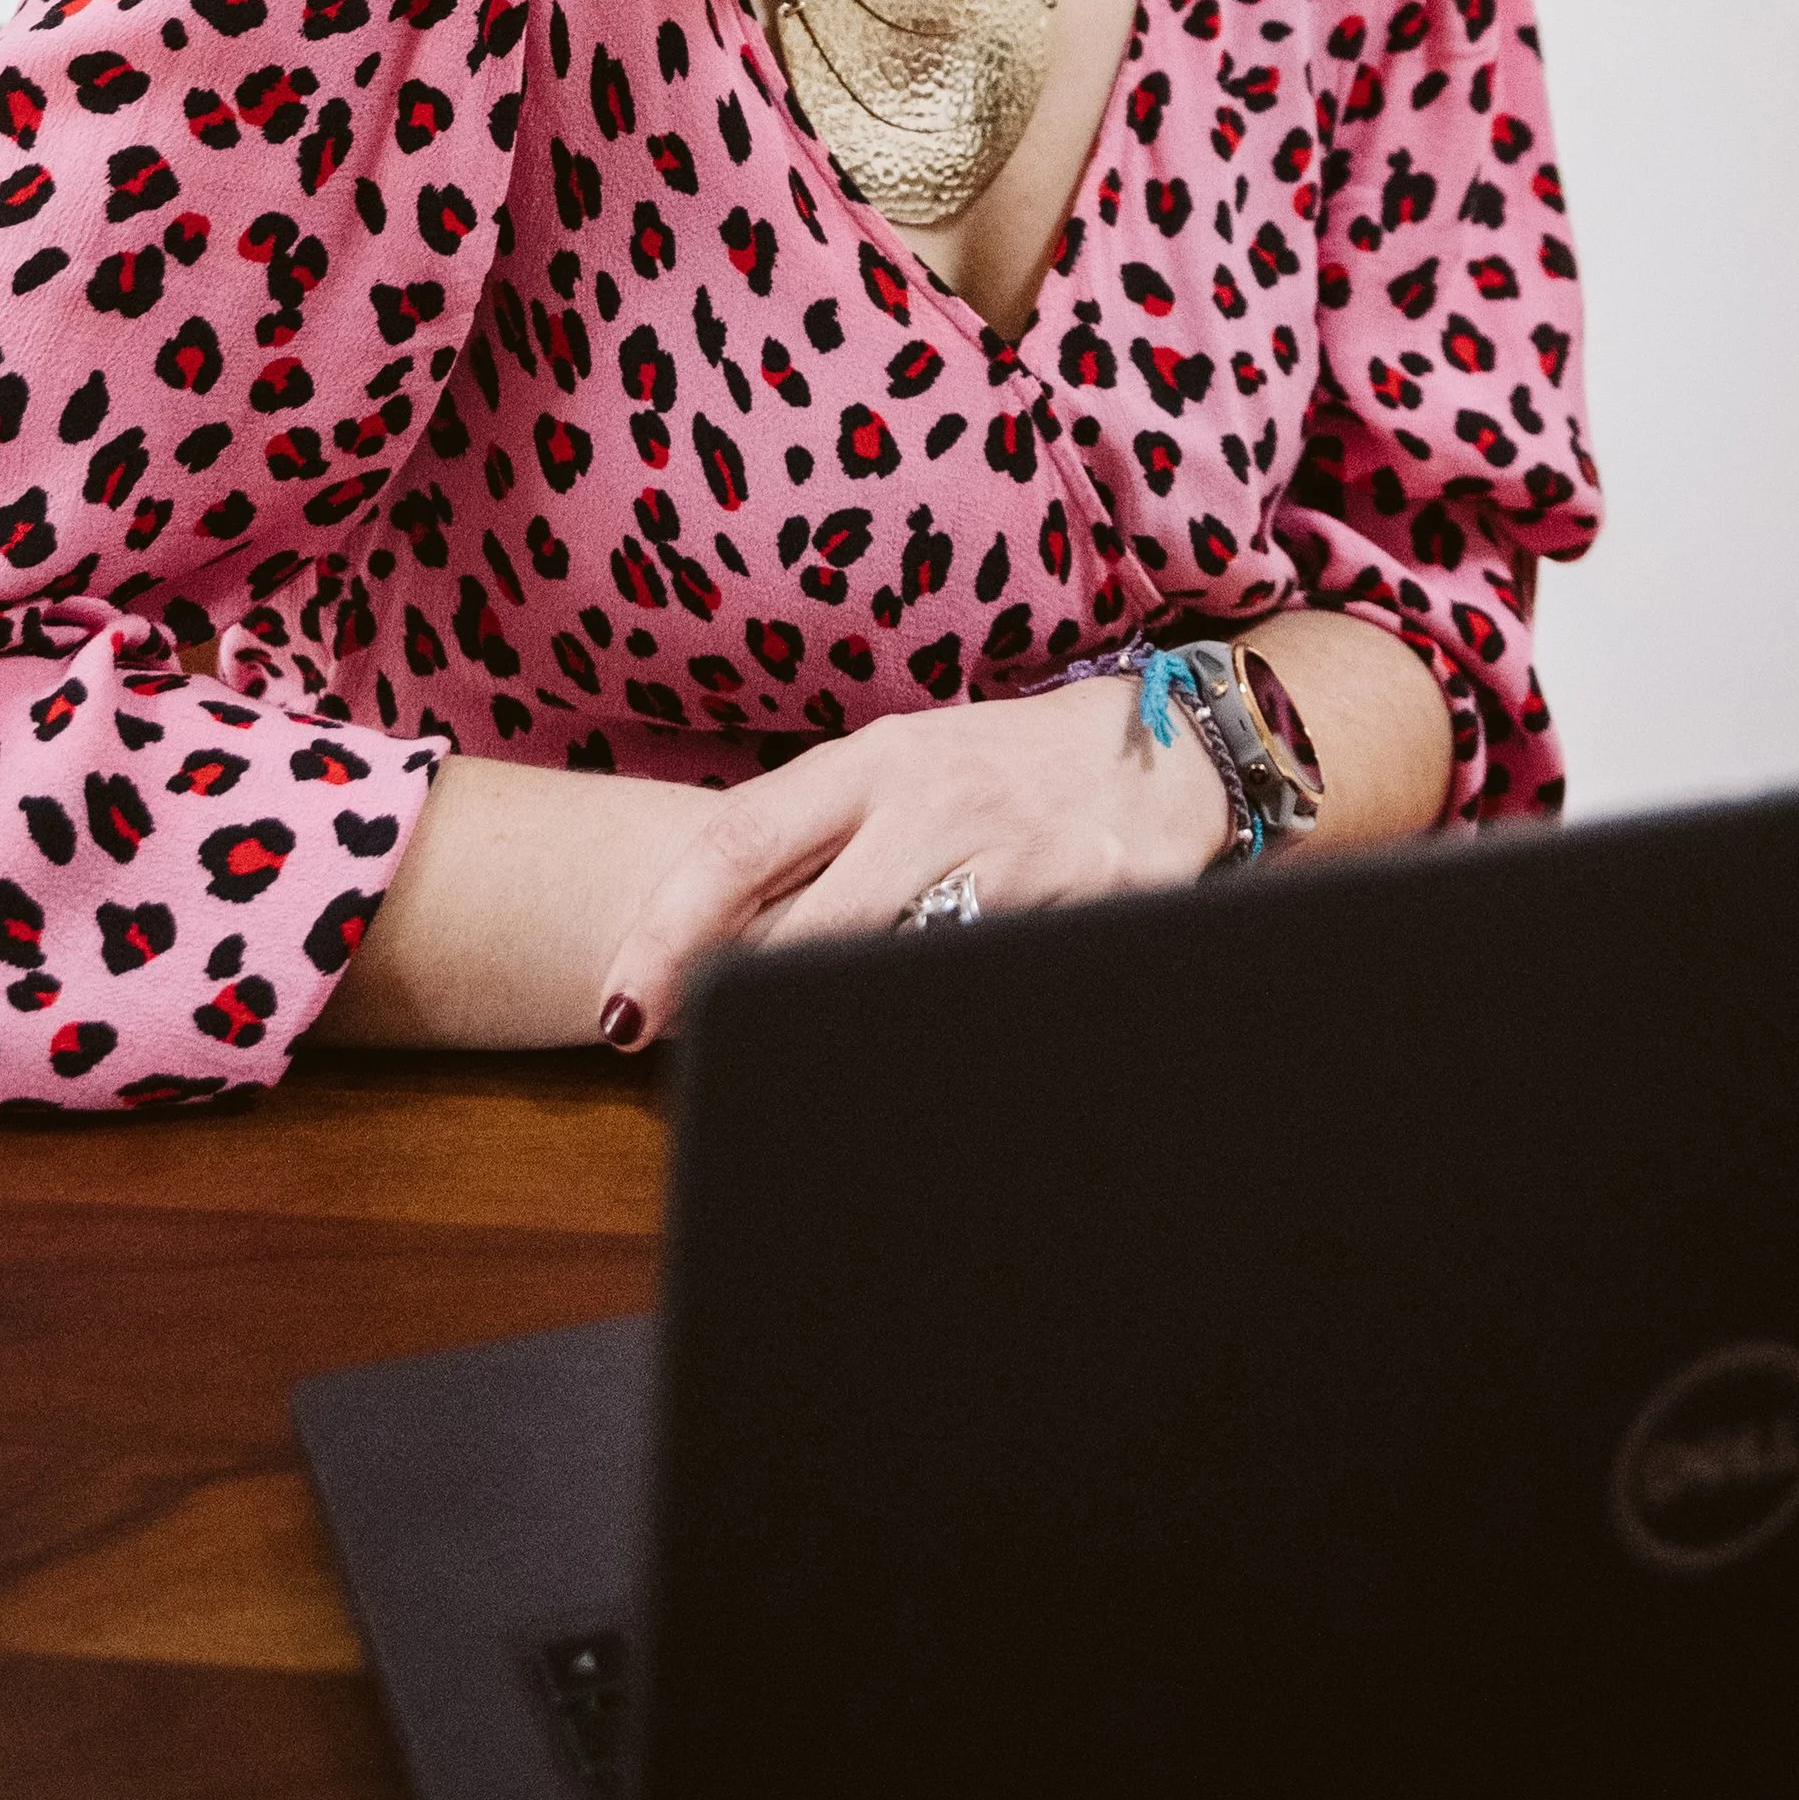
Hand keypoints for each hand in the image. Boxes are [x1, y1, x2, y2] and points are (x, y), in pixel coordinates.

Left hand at [595, 673, 1229, 1045]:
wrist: (1175, 750)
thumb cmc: (1011, 769)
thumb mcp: (909, 766)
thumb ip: (821, 832)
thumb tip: (708, 932)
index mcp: (880, 758)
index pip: (742, 838)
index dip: (667, 929)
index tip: (623, 1004)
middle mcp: (941, 801)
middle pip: (808, 929)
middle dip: (741, 1002)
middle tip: (693, 1049)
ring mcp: (1019, 859)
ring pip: (895, 969)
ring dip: (840, 1019)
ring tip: (814, 1043)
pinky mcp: (1091, 911)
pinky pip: (990, 991)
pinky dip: (945, 1024)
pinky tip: (936, 1032)